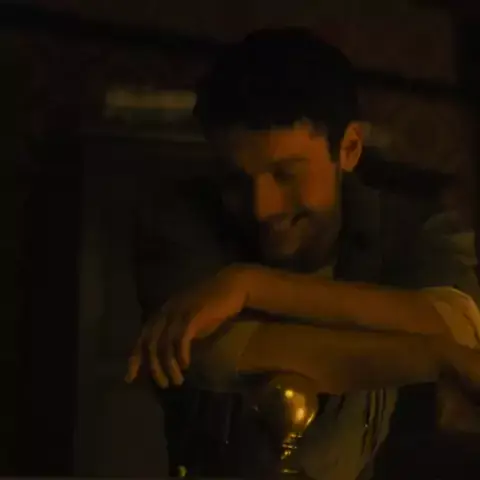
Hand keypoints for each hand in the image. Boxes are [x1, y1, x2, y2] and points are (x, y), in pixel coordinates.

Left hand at [125, 266, 248, 387]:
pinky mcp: (193, 315)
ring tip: (177, 381)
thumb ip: (178, 332)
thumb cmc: (213, 304)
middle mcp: (167, 311)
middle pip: (150, 342)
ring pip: (165, 344)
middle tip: (163, 384)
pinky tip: (186, 364)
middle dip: (153, 367)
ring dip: (169, 366)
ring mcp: (180, 312)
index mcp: (164, 312)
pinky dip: (181, 354)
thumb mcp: (190, 318)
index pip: (142, 336)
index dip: (135, 358)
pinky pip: (181, 338)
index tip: (131, 378)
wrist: (232, 285)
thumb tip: (169, 356)